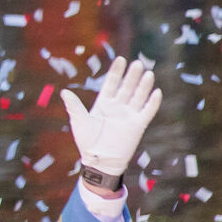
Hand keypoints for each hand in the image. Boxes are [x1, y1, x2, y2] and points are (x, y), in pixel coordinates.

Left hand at [61, 57, 160, 184]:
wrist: (99, 161)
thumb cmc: (87, 142)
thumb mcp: (80, 122)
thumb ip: (74, 107)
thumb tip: (64, 92)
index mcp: (103, 104)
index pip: (112, 84)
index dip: (116, 72)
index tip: (121, 59)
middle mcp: (117, 107)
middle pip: (126, 87)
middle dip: (131, 76)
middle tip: (137, 63)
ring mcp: (128, 115)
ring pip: (138, 97)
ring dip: (143, 86)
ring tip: (148, 73)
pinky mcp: (137, 126)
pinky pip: (147, 112)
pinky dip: (152, 103)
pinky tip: (157, 92)